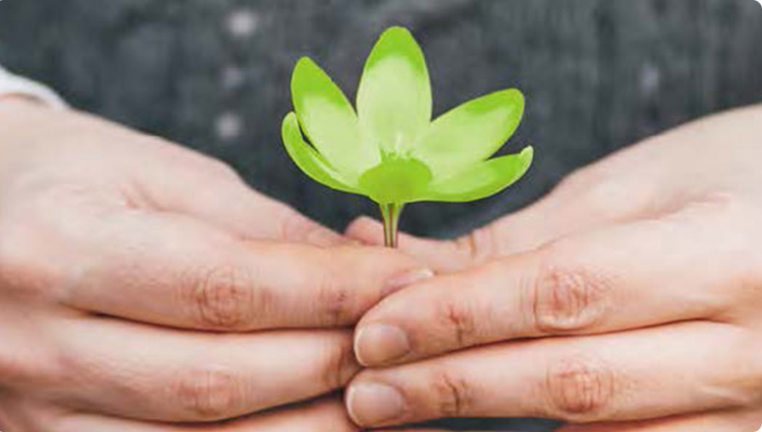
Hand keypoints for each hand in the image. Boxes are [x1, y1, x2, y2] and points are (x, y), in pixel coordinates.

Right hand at [0, 99, 429, 430]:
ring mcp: (35, 409)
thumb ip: (260, 229)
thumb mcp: (161, 175)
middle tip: (404, 338)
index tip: (406, 277)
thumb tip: (360, 271)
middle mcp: (34, 342)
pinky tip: (316, 429)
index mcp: (59, 246)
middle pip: (215, 380)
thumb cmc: (73, 176)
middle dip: (328, 362)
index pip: (222, 286)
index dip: (329, 290)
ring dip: (308, 427)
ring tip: (382, 399)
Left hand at [345, 104, 761, 430]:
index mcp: (727, 254)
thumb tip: (407, 265)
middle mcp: (756, 347)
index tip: (376, 329)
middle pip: (576, 380)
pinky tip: (490, 424)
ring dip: (494, 424)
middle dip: (457, 386)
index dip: (461, 316)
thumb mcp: (635, 189)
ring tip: (406, 409)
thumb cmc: (732, 178)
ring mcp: (755, 407)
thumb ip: (525, 238)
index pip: (566, 293)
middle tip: (367, 391)